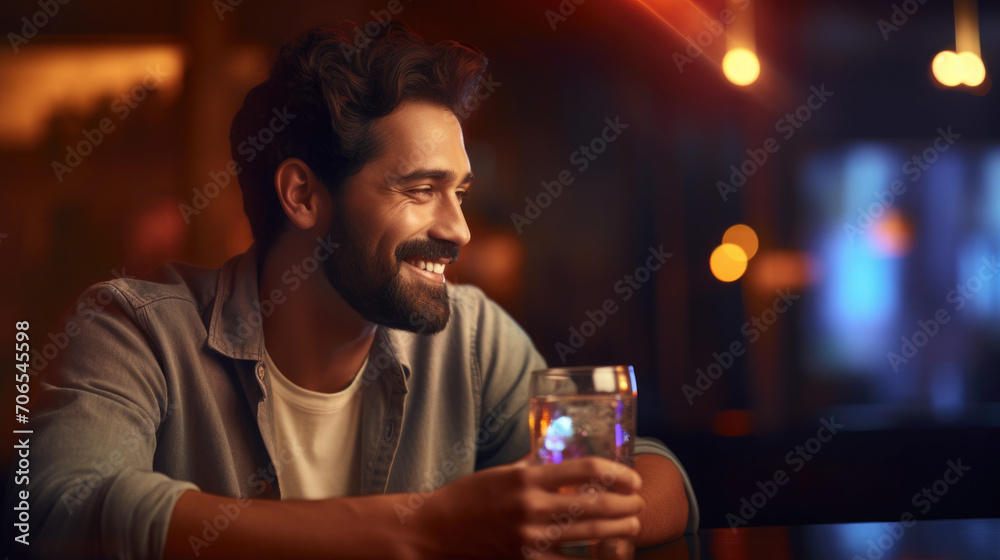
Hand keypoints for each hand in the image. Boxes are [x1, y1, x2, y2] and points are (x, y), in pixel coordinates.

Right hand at [413, 455, 643, 558]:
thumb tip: (558, 450)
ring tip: (631, 525)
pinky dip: (589, 559)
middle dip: (625, 504)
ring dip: (617, 530)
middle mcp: (531, 506)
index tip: (631, 477)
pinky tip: (605, 555)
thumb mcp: (502, 471)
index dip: (616, 473)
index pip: (585, 470)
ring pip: (588, 536)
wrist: (437, 529)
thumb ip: (533, 463)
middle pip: (595, 505)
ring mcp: (529, 537)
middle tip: (638, 502)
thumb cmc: (469, 496)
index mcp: (527, 477)